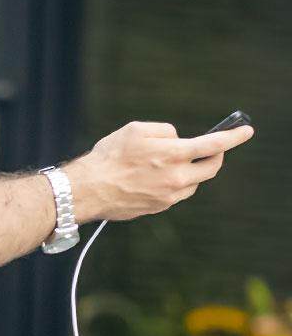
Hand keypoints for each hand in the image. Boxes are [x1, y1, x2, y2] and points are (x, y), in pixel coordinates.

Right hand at [65, 121, 254, 222]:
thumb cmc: (109, 156)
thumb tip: (178, 139)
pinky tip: (153, 177)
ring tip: (166, 163)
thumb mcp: (135, 129)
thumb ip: (164, 130)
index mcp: (173, 154)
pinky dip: (174, 183)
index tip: (246, 131)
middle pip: (211, 167)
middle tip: (210, 149)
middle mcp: (176, 177)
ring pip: (194, 182)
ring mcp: (170, 195)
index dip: (234, 137)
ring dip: (191, 171)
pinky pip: (177, 193)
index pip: (214, 145)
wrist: (89, 189)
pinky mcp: (160, 207)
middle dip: (215, 156)